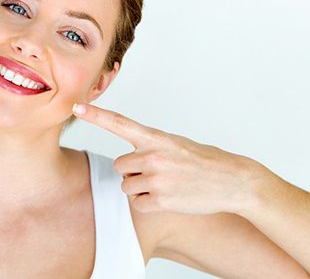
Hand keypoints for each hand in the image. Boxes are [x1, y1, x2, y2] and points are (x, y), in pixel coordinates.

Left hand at [72, 103, 271, 214]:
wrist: (233, 181)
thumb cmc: (203, 161)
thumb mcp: (175, 144)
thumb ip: (149, 147)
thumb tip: (126, 160)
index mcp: (156, 137)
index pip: (119, 123)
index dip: (96, 115)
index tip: (77, 106)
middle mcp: (153, 156)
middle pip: (120, 166)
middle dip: (133, 171)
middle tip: (156, 172)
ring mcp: (157, 178)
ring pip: (127, 185)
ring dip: (140, 187)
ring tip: (165, 184)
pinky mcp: (161, 200)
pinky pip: (137, 203)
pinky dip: (148, 203)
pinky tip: (168, 197)